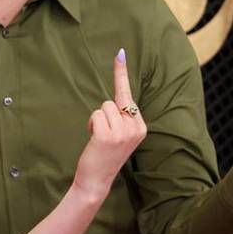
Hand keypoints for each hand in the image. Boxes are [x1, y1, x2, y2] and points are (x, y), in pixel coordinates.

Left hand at [73, 51, 147, 200]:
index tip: (119, 52)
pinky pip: (95, 115)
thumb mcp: (119, 135)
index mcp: (141, 126)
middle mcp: (136, 127)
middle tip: (103, 135)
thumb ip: (122, 118)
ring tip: (99, 139)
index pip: (129, 96)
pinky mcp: (108, 135)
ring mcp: (124, 131)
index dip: (122, 73)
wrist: (96, 181)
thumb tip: (118, 98)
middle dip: (103, 115)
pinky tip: (94, 140)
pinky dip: (91, 125)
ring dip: (96, 121)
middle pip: (113, 101)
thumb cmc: (104, 155)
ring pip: (103, 107)